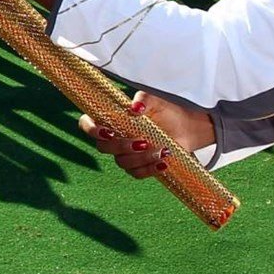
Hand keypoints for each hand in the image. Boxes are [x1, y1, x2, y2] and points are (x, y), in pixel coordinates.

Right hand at [78, 91, 214, 178]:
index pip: (87, 124)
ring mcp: (125, 154)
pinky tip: (163, 162)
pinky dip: (150, 169)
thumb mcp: (156, 101)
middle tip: (142, 142)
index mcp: (111, 119)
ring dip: (141, 158)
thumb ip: (143, 99)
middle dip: (121, 146)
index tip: (108, 131)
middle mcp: (114, 137)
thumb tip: (134, 108)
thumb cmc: (167, 112)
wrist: (186, 129)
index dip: (91, 129)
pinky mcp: (138, 166)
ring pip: (122, 162)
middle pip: (103, 148)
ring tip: (162, 150)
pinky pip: (136, 173)